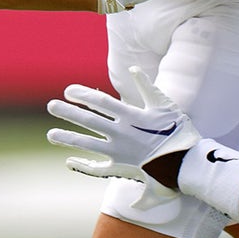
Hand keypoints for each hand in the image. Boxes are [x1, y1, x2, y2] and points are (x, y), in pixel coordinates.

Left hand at [47, 65, 200, 182]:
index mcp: (131, 116)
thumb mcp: (166, 105)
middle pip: (88, 120)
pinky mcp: (121, 169)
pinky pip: (96, 169)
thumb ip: (147, 87)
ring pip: (86, 144)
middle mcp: (121, 133)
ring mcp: (118, 153)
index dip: (82, 94)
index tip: (68, 91)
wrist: (187, 163)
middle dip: (67, 112)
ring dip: (67, 138)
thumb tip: (134, 68)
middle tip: (51, 106)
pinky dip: (82, 165)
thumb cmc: (180, 132)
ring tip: (51, 134)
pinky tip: (69, 161)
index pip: (100, 101)